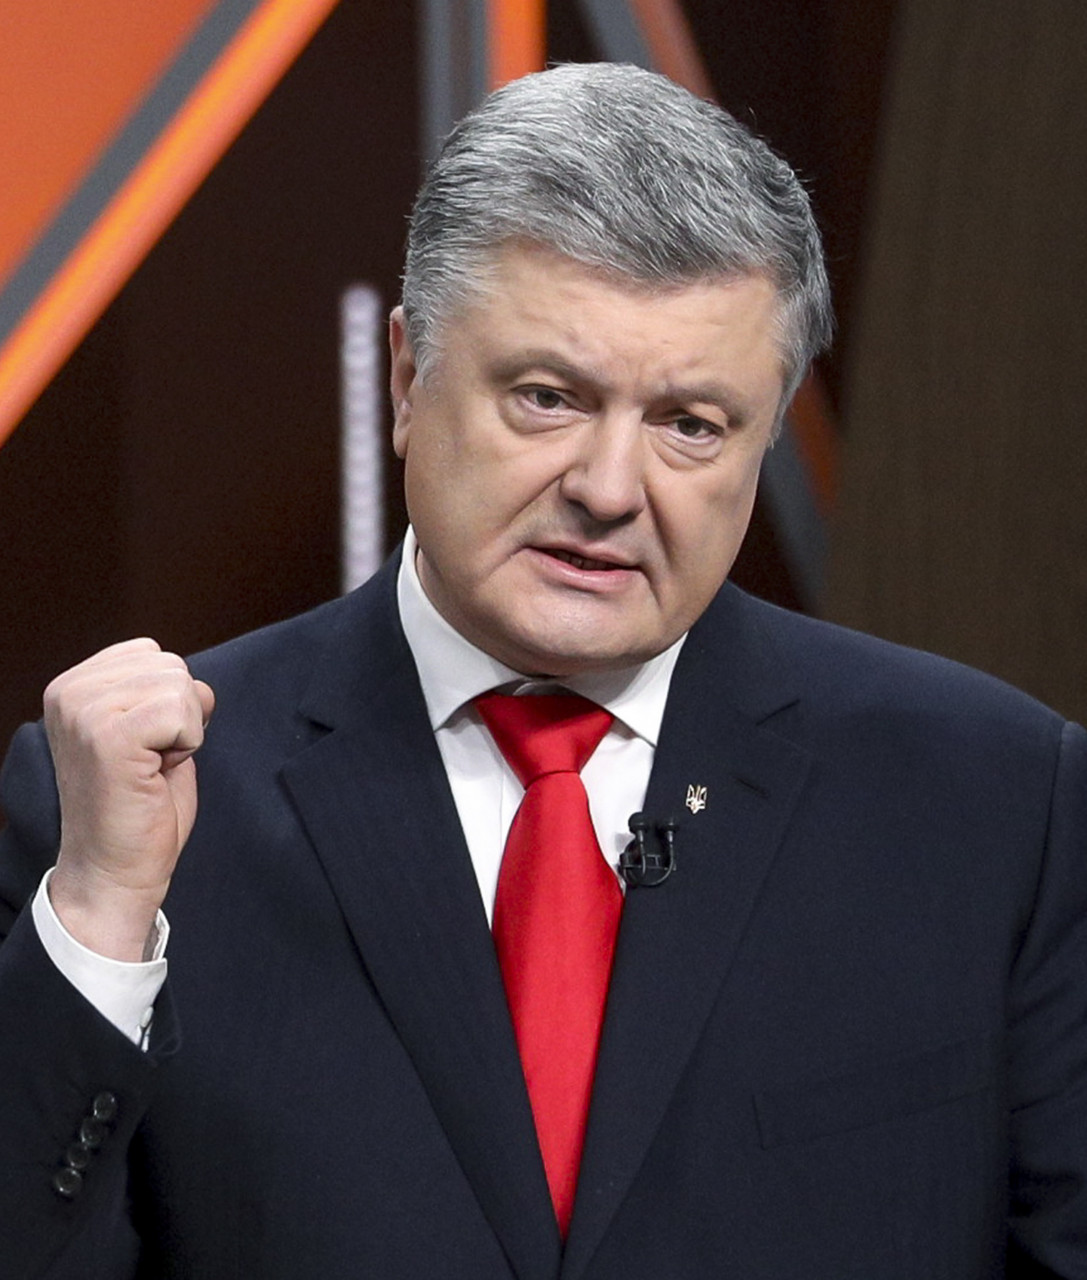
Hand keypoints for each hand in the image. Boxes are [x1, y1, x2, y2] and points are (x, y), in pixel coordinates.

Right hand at [43, 639, 214, 960]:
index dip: (171, 702)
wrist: (114, 871)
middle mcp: (69, 692)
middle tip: (149, 763)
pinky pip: (182, 712)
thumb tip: (194, 678)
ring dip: (185, 732)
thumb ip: (160, 693)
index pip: (155, 654)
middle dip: (182, 716)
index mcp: (72, 685)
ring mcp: (84, 712)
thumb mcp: (147, 731)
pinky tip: (155, 773)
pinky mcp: (107, 737)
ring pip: (180, 686)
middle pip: (172, 666)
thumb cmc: (139, 808)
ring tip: (149, 769)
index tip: (145, 745)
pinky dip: (187, 745)